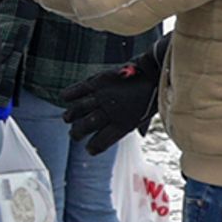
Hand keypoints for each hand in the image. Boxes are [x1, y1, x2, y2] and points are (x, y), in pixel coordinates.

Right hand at [68, 41, 165, 156]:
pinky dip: (69, 94)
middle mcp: (111, 111)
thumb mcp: (145, 115)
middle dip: (76, 133)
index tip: (89, 149)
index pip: (100, 142)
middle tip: (74, 134)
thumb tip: (136, 134)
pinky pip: (78, 89)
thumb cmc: (152, 95)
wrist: (155, 71)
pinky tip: (65, 98)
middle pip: (84, 126)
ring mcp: (103, 96)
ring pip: (78, 109)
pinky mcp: (98, 81)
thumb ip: (135, 125)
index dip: (92, 147)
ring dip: (70, 116)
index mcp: (124, 124)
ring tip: (67, 119)